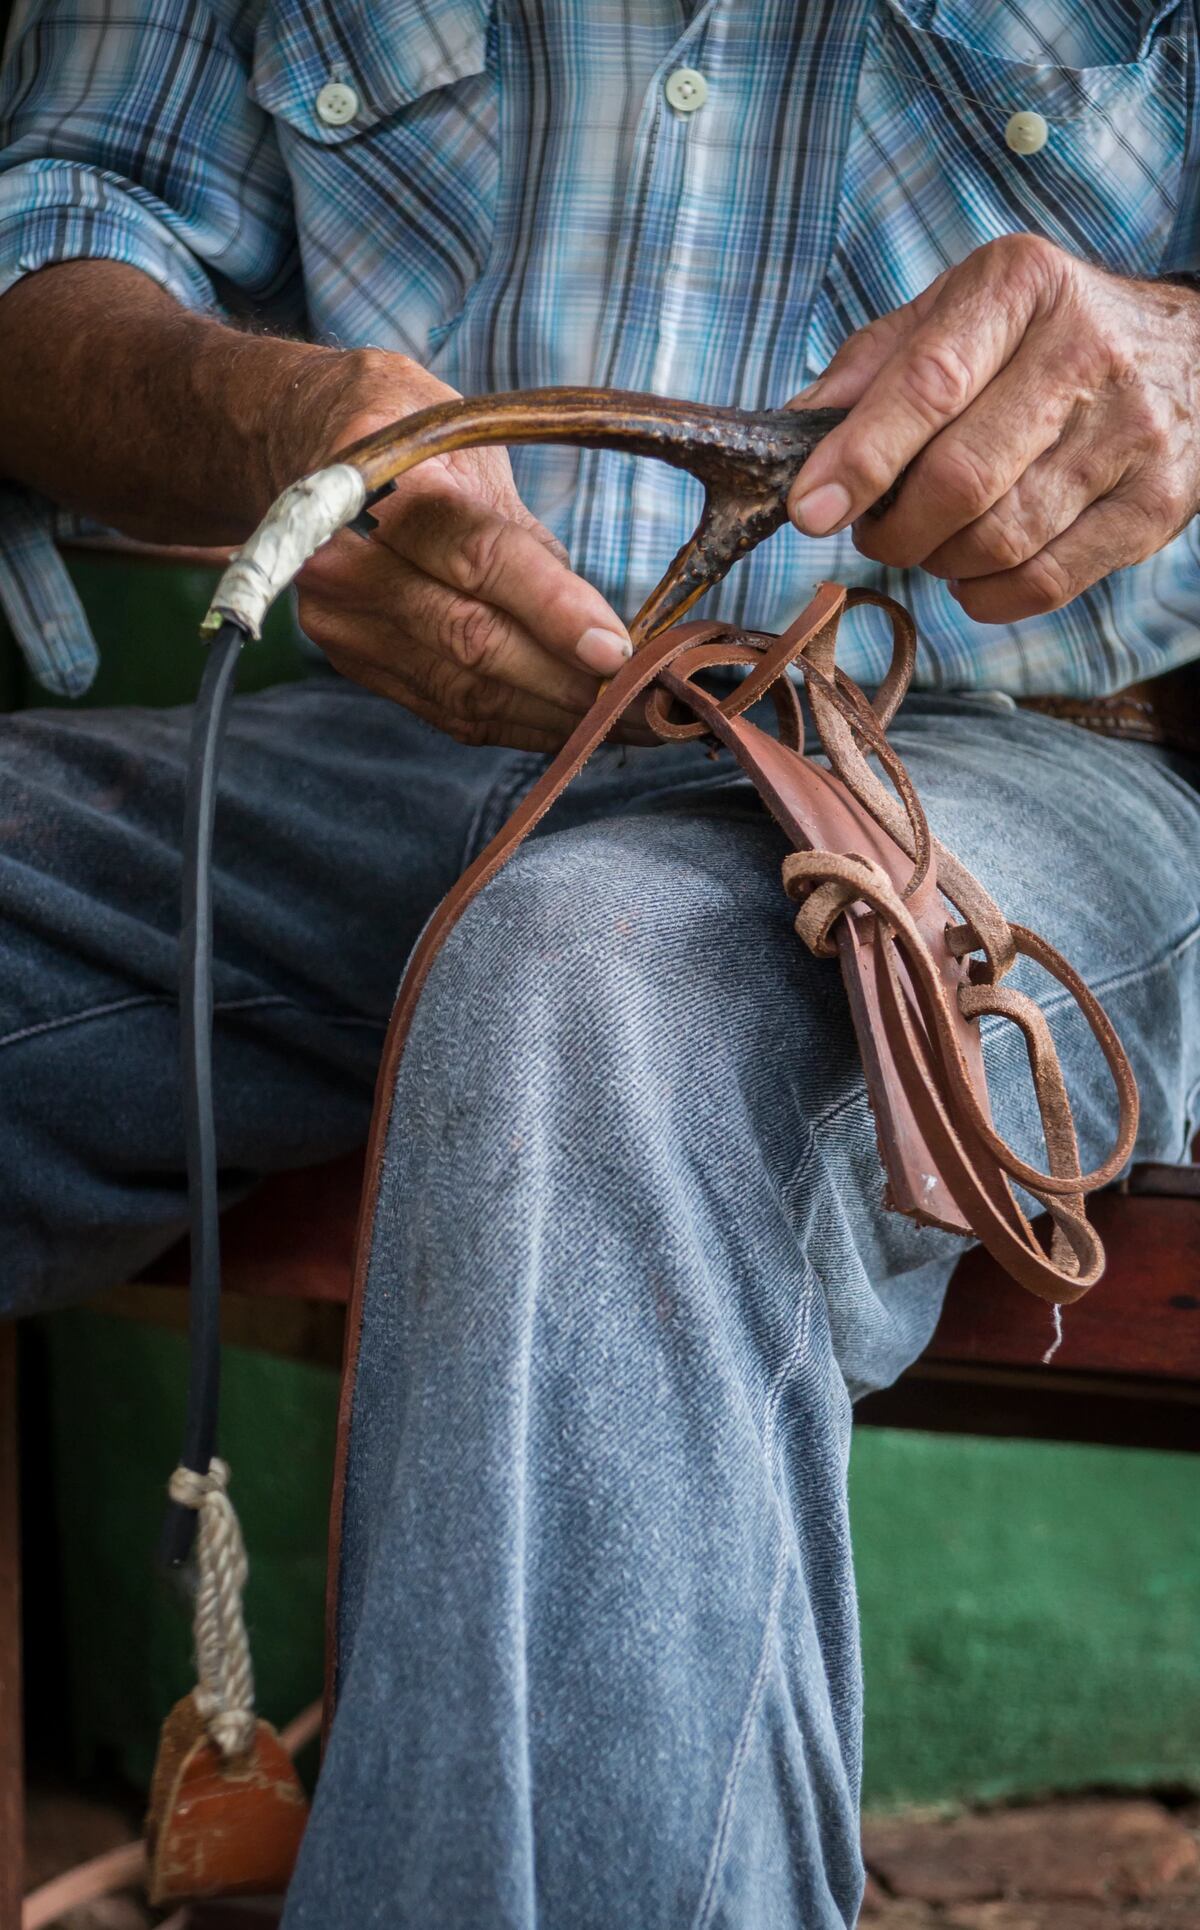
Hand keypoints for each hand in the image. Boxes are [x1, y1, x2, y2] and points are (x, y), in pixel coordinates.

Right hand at [282, 351, 633, 750]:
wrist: (300, 442)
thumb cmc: (408, 438)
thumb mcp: (472, 450)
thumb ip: (528, 542)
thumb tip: (604, 629)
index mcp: (385, 487)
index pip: (479, 559)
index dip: (554, 610)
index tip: (620, 649)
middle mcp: (348, 562)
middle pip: (473, 642)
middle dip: (572, 684)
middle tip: (652, 703)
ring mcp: (343, 621)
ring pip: (465, 691)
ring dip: (557, 718)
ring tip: (632, 723)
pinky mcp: (353, 662)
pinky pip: (448, 710)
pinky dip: (519, 723)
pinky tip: (574, 729)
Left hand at [785, 235, 1199, 623]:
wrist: (1191, 353)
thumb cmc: (1042, 336)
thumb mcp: (960, 312)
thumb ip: (874, 365)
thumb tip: (793, 431)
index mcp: (1020, 287)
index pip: (929, 383)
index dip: (860, 458)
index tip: (810, 510)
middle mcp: (1085, 351)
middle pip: (961, 480)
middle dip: (895, 529)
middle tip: (875, 530)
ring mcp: (1130, 432)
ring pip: (1000, 540)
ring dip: (939, 561)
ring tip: (931, 541)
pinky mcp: (1156, 503)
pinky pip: (1045, 581)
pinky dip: (987, 596)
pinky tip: (974, 572)